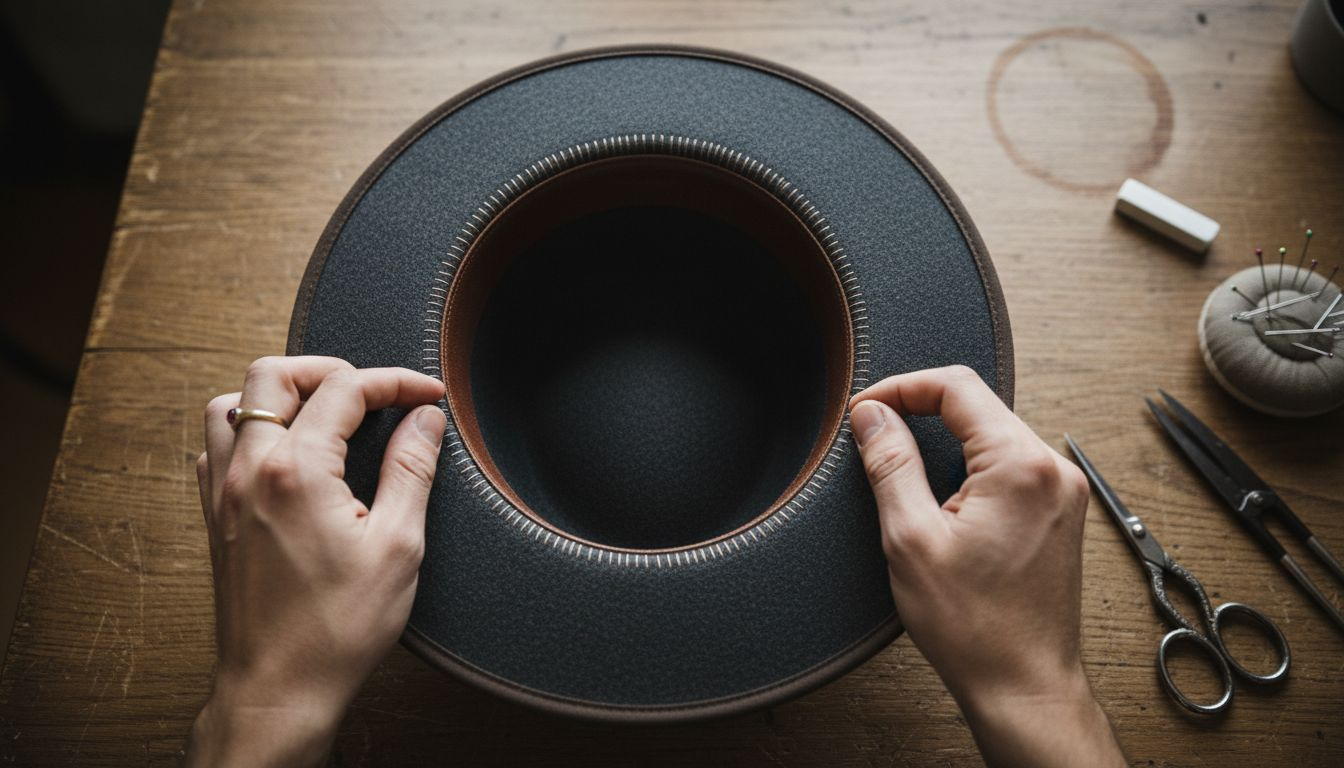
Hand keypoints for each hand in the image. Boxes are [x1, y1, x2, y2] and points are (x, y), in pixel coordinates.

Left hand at [186, 356, 445, 766]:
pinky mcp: (215, 518)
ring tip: (324, 414)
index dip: (395, 381)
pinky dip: (250, 430)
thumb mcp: (398, 545)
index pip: (345, 389)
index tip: (427, 396)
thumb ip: (412, 469)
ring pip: (232, 404)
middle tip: (373, 392)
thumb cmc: (338, 628)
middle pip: (273, 375)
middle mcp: (249, 471)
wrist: (280, 687)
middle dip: (329, 370)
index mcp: (297, 472)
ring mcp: (223, 493)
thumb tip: (424, 419)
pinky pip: (216, 446)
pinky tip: (287, 454)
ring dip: (280, 395)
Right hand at [849, 366, 1122, 766]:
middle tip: (874, 437)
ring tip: (905, 475)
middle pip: (977, 406)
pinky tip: (942, 503)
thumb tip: (873, 414)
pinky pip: (1010, 465)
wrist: (1024, 684)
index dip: (901, 387)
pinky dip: (970, 468)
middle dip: (920, 412)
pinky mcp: (1061, 512)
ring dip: (945, 442)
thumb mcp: (910, 538)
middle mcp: (1053, 468)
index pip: (956, 386)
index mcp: (1021, 465)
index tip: (866, 410)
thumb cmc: (974, 627)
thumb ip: (890, 464)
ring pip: (993, 434)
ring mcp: (1064, 490)